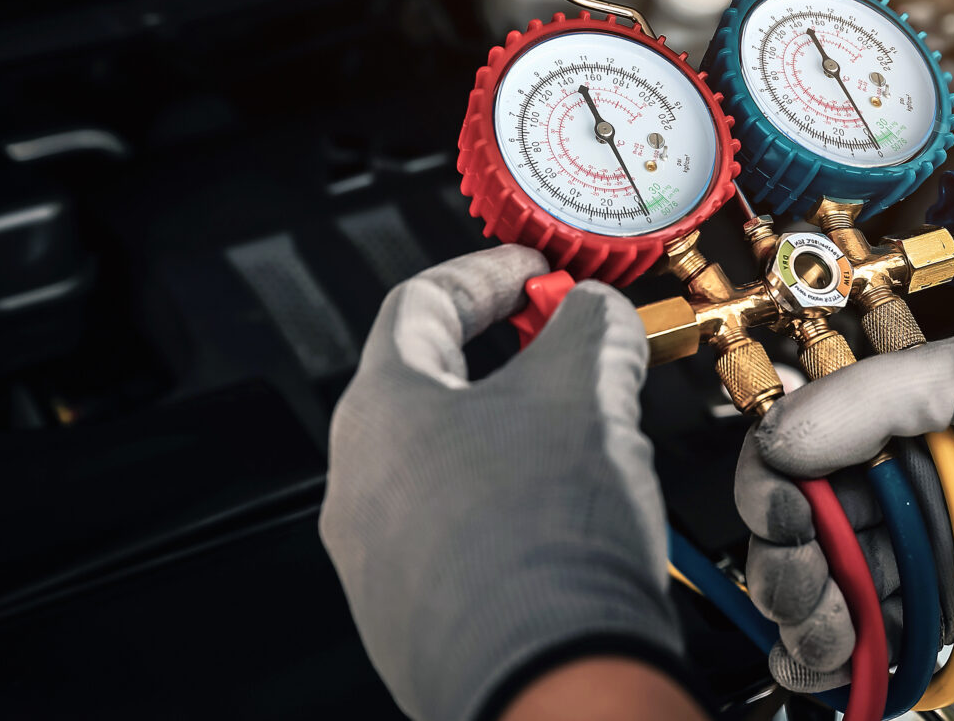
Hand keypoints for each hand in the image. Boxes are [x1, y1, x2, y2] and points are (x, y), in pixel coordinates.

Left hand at [321, 245, 680, 720]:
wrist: (548, 681)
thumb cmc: (544, 543)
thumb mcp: (587, 391)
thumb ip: (590, 328)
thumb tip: (595, 313)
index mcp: (380, 409)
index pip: (420, 305)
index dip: (489, 276)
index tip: (533, 274)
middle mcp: (358, 483)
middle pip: (429, 390)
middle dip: (507, 363)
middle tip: (564, 352)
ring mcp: (376, 559)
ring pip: (444, 471)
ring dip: (511, 442)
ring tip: (582, 444)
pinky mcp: (409, 619)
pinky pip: (455, 543)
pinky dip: (507, 515)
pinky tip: (564, 526)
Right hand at [733, 328, 953, 687]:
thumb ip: (869, 400)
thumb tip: (778, 440)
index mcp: (882, 420)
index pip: (786, 458)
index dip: (769, 494)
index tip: (785, 521)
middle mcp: (892, 483)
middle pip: (797, 537)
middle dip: (787, 570)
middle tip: (809, 590)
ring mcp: (922, 545)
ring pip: (831, 593)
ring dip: (811, 624)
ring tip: (828, 638)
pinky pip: (886, 632)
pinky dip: (851, 660)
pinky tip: (834, 670)